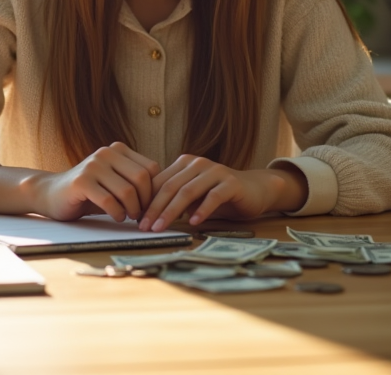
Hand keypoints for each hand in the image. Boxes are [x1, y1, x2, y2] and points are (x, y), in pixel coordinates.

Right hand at [29, 142, 160, 222]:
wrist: (51, 193)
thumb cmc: (88, 192)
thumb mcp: (114, 182)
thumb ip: (135, 183)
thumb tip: (167, 196)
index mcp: (118, 150)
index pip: (151, 168)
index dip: (155, 190)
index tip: (150, 206)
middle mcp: (106, 153)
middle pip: (142, 178)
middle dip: (146, 202)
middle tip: (141, 216)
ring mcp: (93, 165)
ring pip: (127, 191)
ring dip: (132, 210)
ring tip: (127, 217)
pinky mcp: (82, 181)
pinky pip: (109, 201)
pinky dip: (117, 213)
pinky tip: (116, 218)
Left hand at [140, 155, 285, 231]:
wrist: (254, 189)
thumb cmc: (219, 195)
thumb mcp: (194, 196)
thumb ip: (174, 200)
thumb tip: (147, 216)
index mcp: (184, 164)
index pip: (159, 182)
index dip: (146, 201)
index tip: (135, 219)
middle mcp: (197, 164)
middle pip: (170, 187)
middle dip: (154, 208)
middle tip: (144, 227)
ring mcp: (215, 171)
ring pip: (188, 191)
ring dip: (171, 211)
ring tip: (161, 227)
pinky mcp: (231, 183)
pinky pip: (213, 196)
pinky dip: (201, 210)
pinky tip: (193, 223)